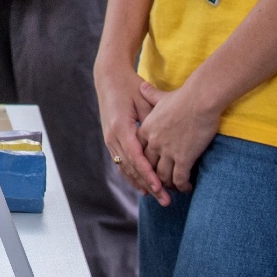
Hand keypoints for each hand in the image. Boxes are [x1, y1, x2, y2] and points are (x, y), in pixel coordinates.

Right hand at [94, 67, 167, 205]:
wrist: (109, 76)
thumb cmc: (129, 85)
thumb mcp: (144, 99)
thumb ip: (153, 120)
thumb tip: (168, 140)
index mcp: (120, 127)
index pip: (136, 158)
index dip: (149, 175)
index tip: (161, 188)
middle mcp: (112, 136)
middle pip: (131, 168)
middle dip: (148, 185)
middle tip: (165, 200)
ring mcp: (109, 139)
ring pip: (124, 168)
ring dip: (140, 183)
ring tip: (157, 197)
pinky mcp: (110, 139)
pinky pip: (120, 162)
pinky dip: (132, 175)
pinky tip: (142, 186)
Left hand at [134, 79, 220, 193]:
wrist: (201, 99)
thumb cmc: (185, 96)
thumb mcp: (161, 96)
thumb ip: (150, 95)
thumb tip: (142, 86)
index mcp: (146, 130)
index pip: (138, 153)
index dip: (143, 163)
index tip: (149, 170)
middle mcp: (153, 143)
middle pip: (148, 168)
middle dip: (153, 178)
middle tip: (160, 185)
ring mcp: (167, 151)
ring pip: (163, 177)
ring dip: (168, 185)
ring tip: (175, 187)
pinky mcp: (184, 158)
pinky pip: (180, 179)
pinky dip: (183, 186)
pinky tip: (188, 187)